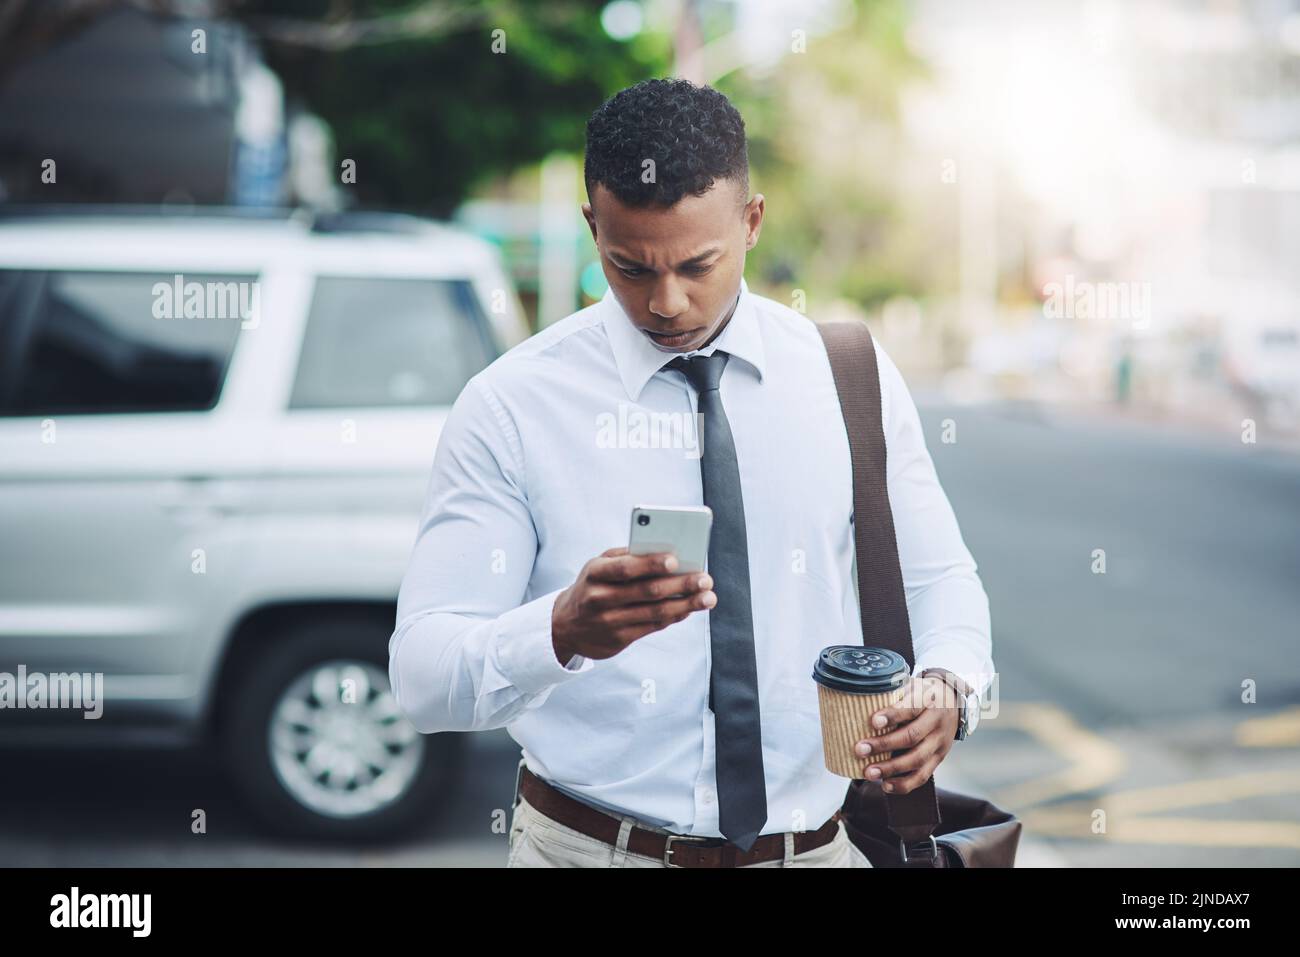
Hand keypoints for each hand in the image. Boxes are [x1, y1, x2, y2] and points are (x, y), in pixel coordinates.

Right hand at [551, 547, 715, 664]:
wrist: (565, 625)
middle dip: (680, 585)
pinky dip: (674, 617)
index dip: (650, 564)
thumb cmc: (592, 585)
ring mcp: (609, 621)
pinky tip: (689, 609)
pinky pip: (652, 627)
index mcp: (595, 572)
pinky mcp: (618, 640)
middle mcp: (599, 598)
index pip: (625, 568)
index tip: (675, 560)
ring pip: (655, 613)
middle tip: (705, 579)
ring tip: (707, 597)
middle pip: (647, 591)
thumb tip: (665, 551)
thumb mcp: (598, 565)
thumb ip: (627, 556)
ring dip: (685, 605)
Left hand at [852, 675, 961, 794]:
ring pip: (917, 760)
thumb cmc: (922, 693)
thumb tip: (858, 701)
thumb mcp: (911, 685)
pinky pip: (922, 775)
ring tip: (869, 773)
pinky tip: (885, 785)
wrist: (953, 701)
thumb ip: (892, 694)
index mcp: (928, 700)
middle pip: (912, 737)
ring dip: (891, 769)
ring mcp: (940, 743)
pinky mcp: (939, 758)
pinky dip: (904, 784)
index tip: (873, 721)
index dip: (892, 715)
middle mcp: (937, 723)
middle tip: (859, 750)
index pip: (911, 707)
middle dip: (883, 745)